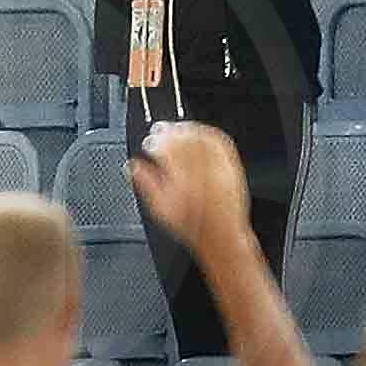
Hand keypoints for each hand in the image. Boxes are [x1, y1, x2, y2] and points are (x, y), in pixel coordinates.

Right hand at [122, 117, 257, 264]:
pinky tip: (199, 132)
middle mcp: (202, 174)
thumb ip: (145, 184)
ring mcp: (219, 169)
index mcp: (182, 183)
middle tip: (159, 130)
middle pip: (184, 141)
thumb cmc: (191, 227)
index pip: (167, 151)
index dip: (156, 142)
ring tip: (177, 129)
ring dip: (187, 129)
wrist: (221, 236)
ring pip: (202, 138)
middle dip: (168, 132)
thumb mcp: (161, 210)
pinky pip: (221, 142)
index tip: (149, 142)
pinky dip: (207, 133)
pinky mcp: (232, 168)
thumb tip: (133, 165)